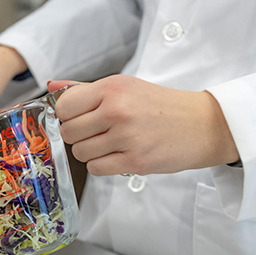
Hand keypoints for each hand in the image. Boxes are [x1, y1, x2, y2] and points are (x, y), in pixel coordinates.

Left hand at [49, 76, 238, 175]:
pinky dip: (103, 165)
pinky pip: (96, 169)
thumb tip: (52, 86)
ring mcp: (126, 137)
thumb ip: (86, 89)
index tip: (81, 117)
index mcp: (112, 88)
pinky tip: (118, 155)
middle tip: (98, 132)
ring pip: (80, 153)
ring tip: (111, 144)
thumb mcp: (125, 86)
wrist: (202, 124)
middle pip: (68, 132)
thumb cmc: (161, 106)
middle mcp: (117, 110)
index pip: (64, 106)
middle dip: (78, 136)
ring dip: (91, 152)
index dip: (68, 115)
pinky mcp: (135, 162)